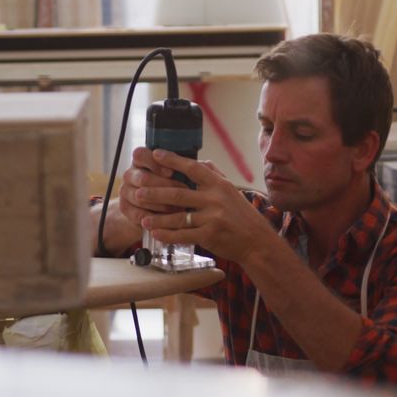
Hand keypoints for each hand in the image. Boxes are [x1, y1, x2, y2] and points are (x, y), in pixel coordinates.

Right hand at [118, 146, 188, 228]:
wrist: (152, 211)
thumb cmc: (171, 189)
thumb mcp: (178, 176)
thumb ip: (186, 168)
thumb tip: (206, 165)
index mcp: (142, 161)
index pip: (140, 154)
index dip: (155, 163)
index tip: (171, 172)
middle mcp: (131, 174)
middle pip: (142, 177)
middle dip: (164, 186)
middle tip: (182, 192)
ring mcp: (126, 191)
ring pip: (140, 196)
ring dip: (160, 204)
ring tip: (178, 209)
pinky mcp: (125, 209)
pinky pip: (138, 213)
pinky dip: (154, 218)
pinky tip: (166, 220)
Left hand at [140, 149, 276, 264]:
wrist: (257, 241)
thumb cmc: (242, 216)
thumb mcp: (232, 191)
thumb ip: (215, 176)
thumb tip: (201, 161)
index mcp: (219, 185)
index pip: (193, 168)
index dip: (173, 160)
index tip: (155, 154)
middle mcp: (215, 199)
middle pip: (178, 193)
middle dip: (155, 192)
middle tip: (138, 191)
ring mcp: (213, 218)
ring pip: (178, 216)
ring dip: (158, 218)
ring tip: (142, 218)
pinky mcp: (210, 235)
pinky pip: (183, 235)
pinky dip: (168, 235)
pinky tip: (156, 234)